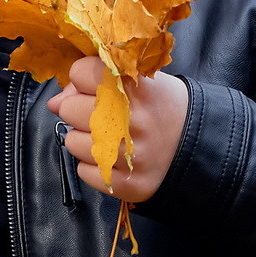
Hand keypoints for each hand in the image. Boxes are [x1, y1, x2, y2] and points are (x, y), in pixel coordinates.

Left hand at [49, 60, 187, 202]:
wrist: (201, 146)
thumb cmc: (164, 108)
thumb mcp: (140, 82)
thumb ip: (95, 83)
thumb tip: (54, 102)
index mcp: (136, 86)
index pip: (80, 72)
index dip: (85, 79)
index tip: (99, 87)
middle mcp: (131, 120)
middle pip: (69, 108)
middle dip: (81, 111)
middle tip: (105, 116)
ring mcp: (128, 155)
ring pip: (72, 142)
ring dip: (86, 140)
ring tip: (112, 138)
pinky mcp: (126, 183)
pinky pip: (84, 171)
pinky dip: (95, 165)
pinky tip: (116, 158)